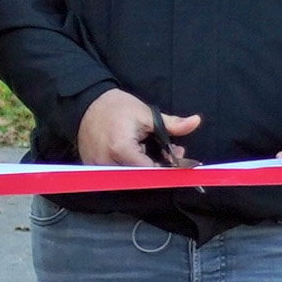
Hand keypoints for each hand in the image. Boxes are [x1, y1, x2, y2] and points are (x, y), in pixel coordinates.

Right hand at [74, 88, 199, 168]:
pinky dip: (129, 167)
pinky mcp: (93, 167)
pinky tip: (135, 154)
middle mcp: (107, 163)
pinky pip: (116, 175)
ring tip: (149, 150)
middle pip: (140, 177)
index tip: (177, 159)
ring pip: (128, 178)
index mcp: (122, 149)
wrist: (86, 103)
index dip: (166, 168)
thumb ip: (172, 124)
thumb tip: (196, 121)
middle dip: (157, 168)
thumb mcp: (146, 113)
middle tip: (168, 152)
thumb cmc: (116, 107)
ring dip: (143, 168)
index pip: (150, 171)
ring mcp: (97, 167)